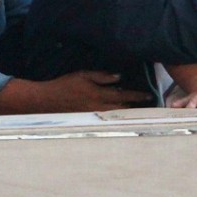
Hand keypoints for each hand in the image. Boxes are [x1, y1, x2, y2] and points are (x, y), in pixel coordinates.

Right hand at [0, 71, 152, 113]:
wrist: (45, 101)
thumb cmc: (64, 85)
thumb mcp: (83, 75)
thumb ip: (102, 76)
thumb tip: (120, 78)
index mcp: (98, 95)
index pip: (123, 96)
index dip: (137, 96)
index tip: (149, 96)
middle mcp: (98, 108)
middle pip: (123, 109)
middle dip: (137, 108)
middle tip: (151, 107)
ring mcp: (94, 117)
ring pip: (116, 116)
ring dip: (129, 114)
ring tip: (141, 112)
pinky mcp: (89, 121)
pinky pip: (107, 120)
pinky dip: (117, 117)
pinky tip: (123, 116)